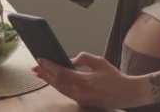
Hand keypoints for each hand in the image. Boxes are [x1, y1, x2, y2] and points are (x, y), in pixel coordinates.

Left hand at [32, 52, 151, 108]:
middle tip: (34, 67)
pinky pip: (64, 92)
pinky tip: (52, 80)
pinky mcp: (81, 101)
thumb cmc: (114, 77)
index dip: (49, 65)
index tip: (40, 58)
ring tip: (39, 73)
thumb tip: (70, 59)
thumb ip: (83, 58)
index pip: (61, 72)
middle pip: (56, 82)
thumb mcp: (100, 61)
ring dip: (48, 80)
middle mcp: (79, 92)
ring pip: (59, 89)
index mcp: (83, 81)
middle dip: (44, 73)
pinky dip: (56, 85)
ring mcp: (79, 98)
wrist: (125, 93)